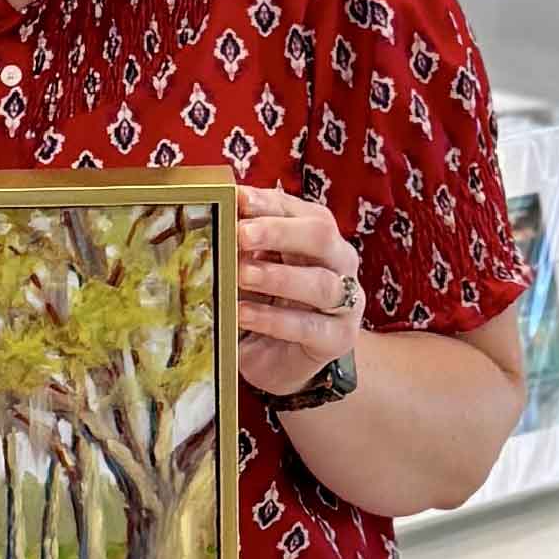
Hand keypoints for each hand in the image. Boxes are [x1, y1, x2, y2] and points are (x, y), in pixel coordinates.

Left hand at [235, 183, 364, 398]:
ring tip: (241, 275)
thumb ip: (242, 246)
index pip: (296, 209)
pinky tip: (244, 314)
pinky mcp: (338, 337)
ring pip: (321, 283)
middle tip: (241, 234)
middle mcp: (338, 260)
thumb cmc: (266, 302)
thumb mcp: (252, 268)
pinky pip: (309, 326)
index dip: (266, 203)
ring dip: (278, 277)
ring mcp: (346, 300)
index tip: (236, 199)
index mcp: (317, 234)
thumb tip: (212, 220)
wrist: (282, 359)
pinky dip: (274, 319)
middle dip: (278, 232)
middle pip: (319, 235)